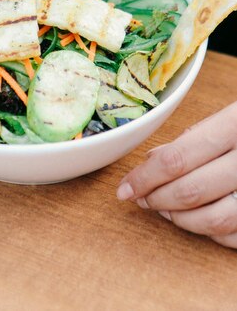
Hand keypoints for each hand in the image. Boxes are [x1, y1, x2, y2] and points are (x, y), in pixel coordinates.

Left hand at [117, 102, 236, 247]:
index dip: (143, 178)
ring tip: (165, 209)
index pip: (177, 159)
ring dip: (180, 220)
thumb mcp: (229, 116)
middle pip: (191, 191)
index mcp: (236, 126)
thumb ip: (193, 138)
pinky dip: (211, 234)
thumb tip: (151, 161)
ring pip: (214, 221)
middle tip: (140, 198)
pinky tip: (198, 219)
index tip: (124, 189)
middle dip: (157, 199)